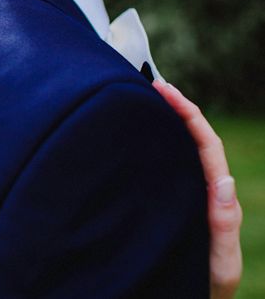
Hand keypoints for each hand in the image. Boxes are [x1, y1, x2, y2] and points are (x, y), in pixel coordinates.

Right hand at [153, 80, 242, 298]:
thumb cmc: (203, 289)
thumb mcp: (220, 264)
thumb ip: (224, 226)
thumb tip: (225, 179)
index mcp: (218, 198)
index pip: (206, 146)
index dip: (188, 114)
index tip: (165, 90)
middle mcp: (204, 190)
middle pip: (195, 139)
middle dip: (178, 107)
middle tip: (152, 83)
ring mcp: (188, 194)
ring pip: (181, 149)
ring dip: (168, 121)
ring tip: (145, 98)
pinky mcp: (170, 202)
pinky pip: (166, 165)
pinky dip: (155, 143)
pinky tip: (137, 135)